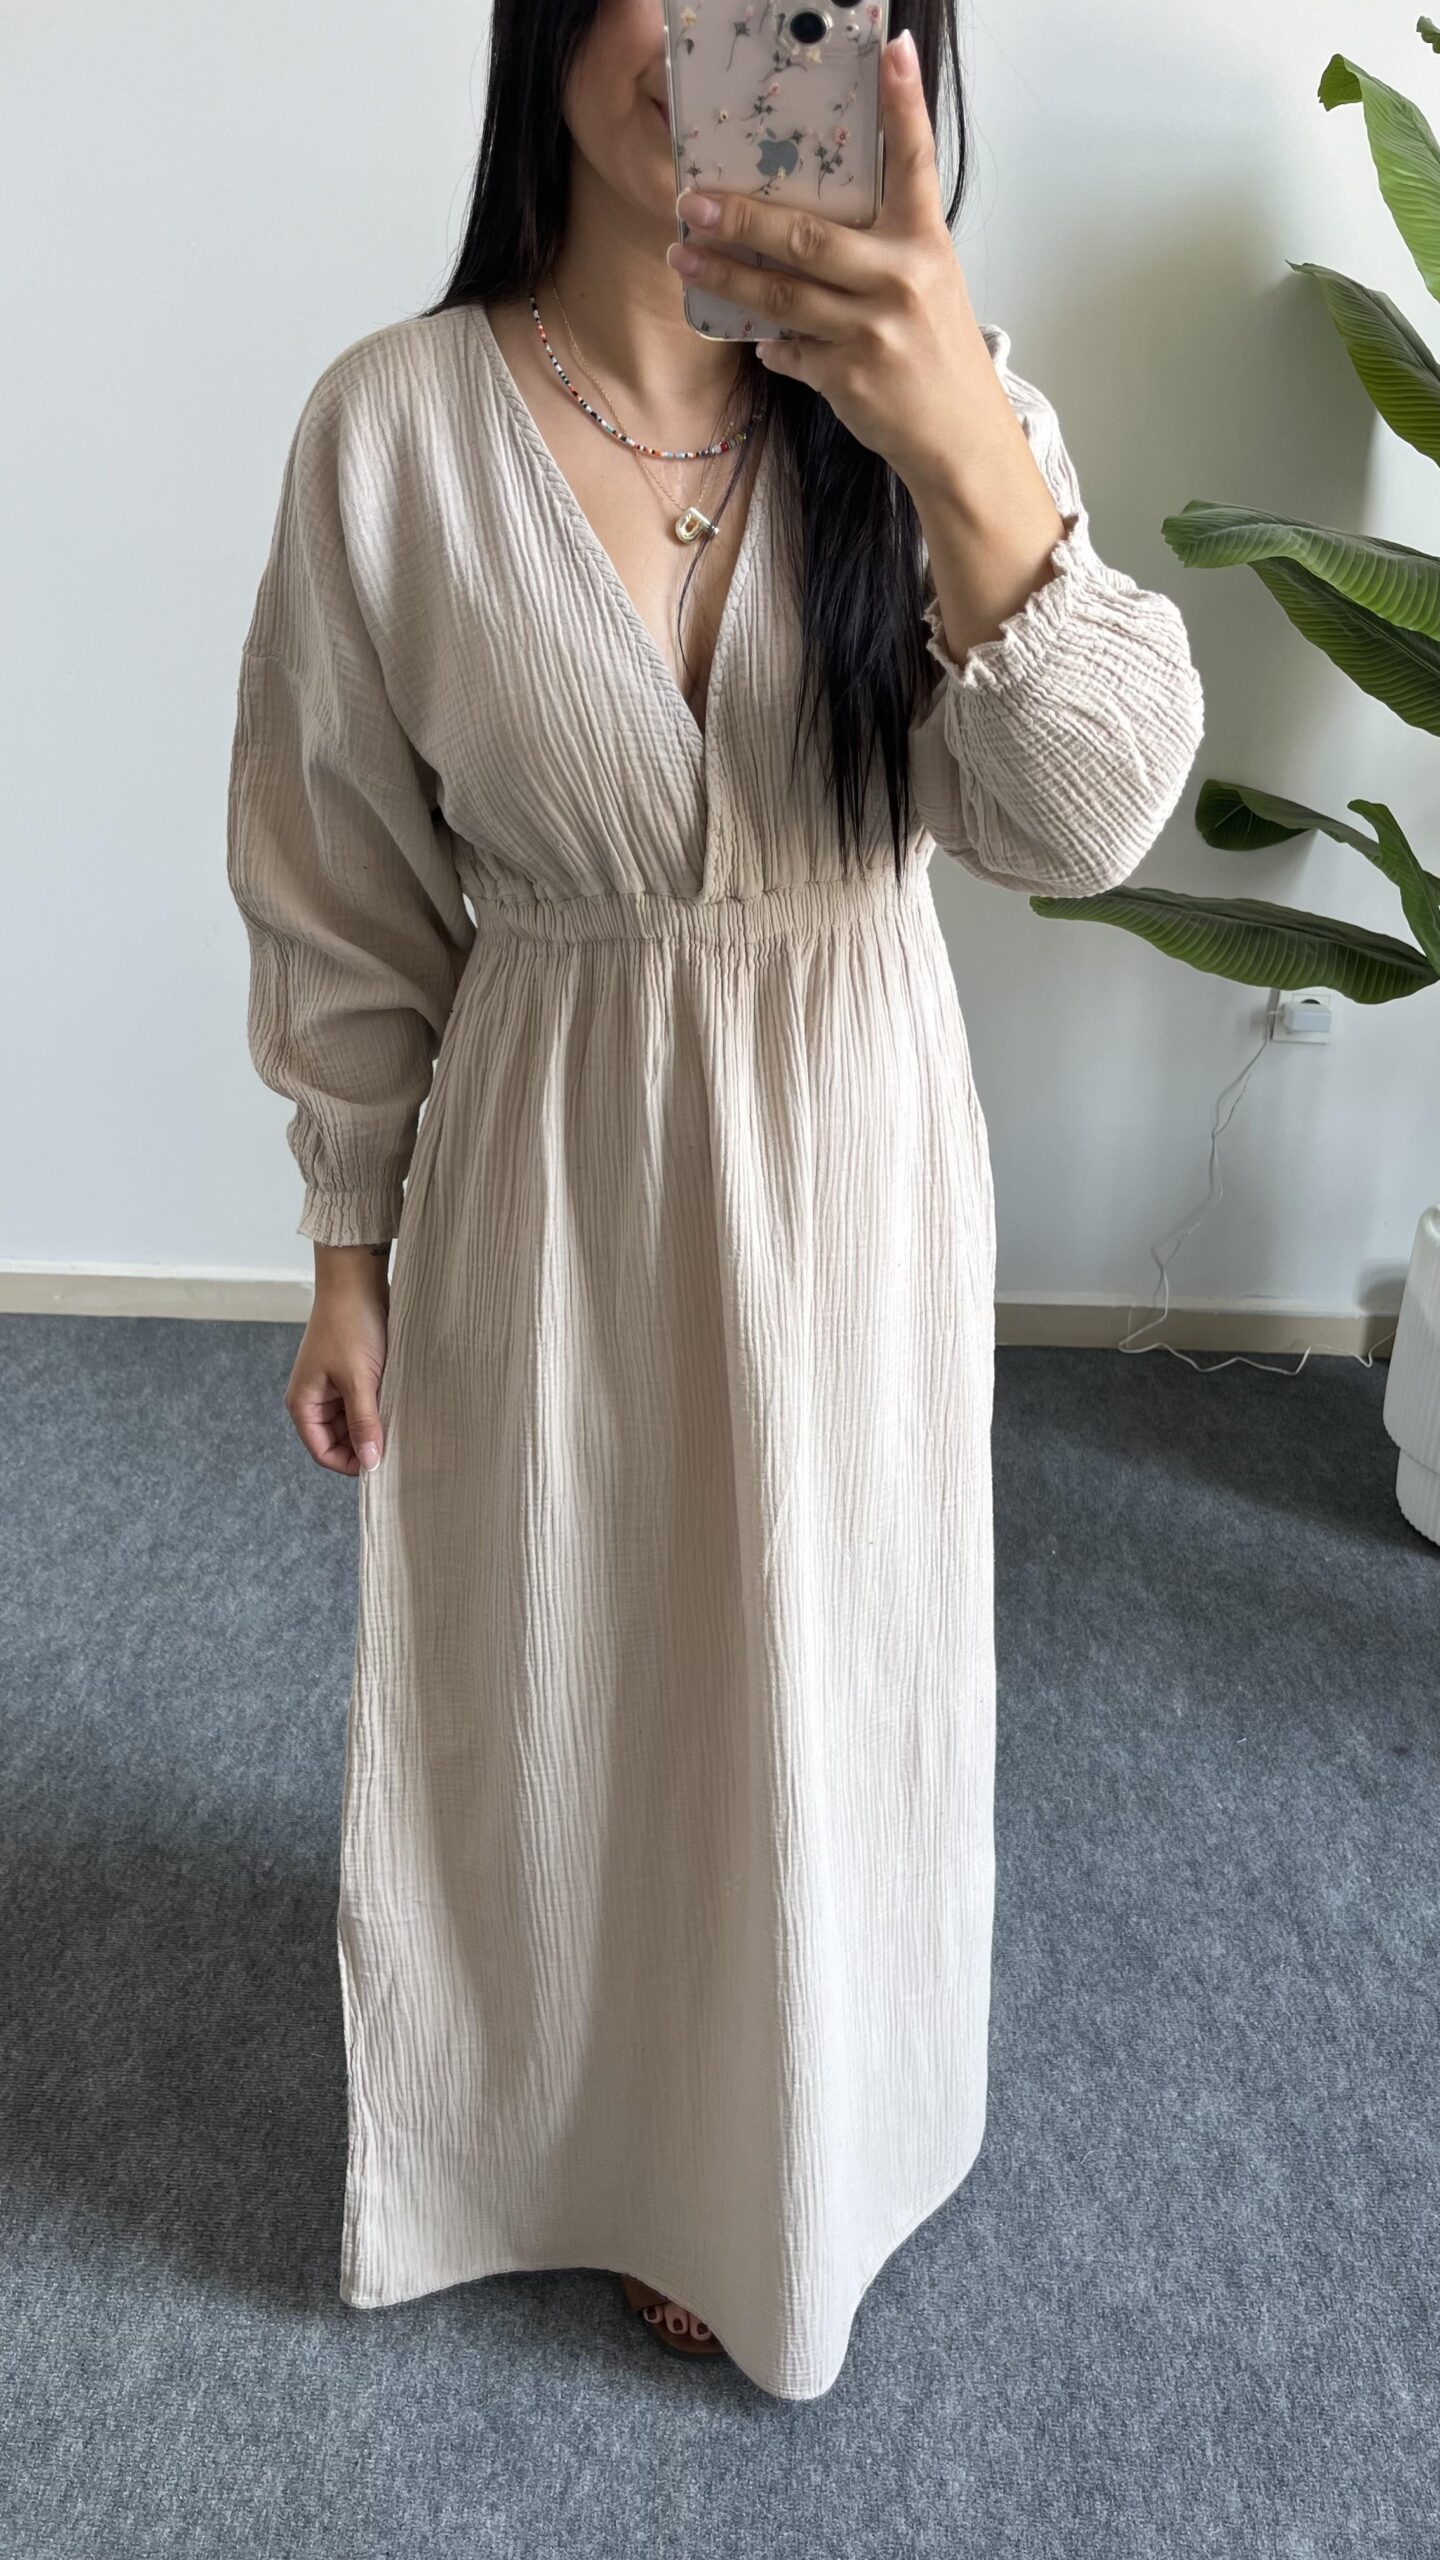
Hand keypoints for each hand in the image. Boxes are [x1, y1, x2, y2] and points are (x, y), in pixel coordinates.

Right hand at [287, 1252, 389, 1474]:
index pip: (323, 1452)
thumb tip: (370, 1464)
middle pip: (339, 1441)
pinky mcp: (351, 1375)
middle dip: (365, 1443)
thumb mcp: (359, 1379)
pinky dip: (378, 1408)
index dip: (350, 1463)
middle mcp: (314, 1399)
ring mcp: (333, 1387)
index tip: (382, 1464)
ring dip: (374, 1425)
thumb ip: (364, 1423)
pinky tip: (397, 1404)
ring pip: (354, 1423)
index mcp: (303, 1403)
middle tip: (396, 1442)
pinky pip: (363, 1404)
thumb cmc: (350, 1325)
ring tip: (398, 1419)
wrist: (356, 1279)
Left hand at [665, 29, 1019, 499]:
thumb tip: (805, 229)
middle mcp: (902, 279)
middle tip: (693, 202)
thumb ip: (880, 248)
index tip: (891, 49)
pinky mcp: (850, 377)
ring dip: (725, 277)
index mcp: (925, 242)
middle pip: (807, 237)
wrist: (959, 438)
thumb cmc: (936, 352)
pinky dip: (772, 347)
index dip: (903, 103)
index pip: (914, 161)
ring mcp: (873, 331)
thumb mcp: (927, 282)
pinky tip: (760, 343)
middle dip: (742, 220)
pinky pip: (790, 352)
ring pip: (782, 296)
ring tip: (685, 257)